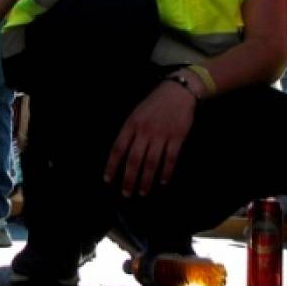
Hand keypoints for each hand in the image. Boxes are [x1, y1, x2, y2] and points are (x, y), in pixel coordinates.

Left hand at [104, 80, 195, 196]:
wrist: (178, 92)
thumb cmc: (154, 104)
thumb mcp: (136, 114)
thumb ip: (129, 132)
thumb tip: (121, 154)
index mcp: (131, 124)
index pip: (118, 148)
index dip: (112, 165)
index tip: (108, 179)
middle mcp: (144, 131)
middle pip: (134, 160)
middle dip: (129, 179)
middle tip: (126, 193)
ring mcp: (161, 134)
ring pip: (151, 162)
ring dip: (146, 180)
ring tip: (142, 192)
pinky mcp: (177, 137)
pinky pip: (170, 158)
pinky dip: (166, 172)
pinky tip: (163, 181)